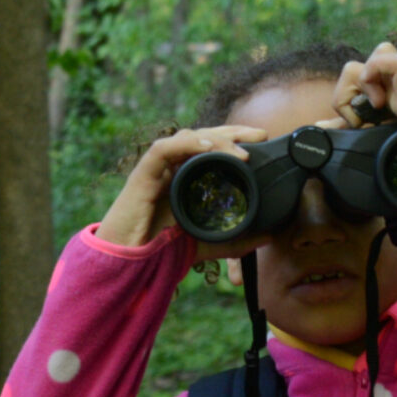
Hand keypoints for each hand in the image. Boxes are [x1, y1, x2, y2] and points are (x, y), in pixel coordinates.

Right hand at [96, 125, 267, 256]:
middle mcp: (171, 168)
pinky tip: (208, 147)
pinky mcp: (143, 174)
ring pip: (187, 138)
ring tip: (241, 151)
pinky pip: (164, 148)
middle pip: (203, 137)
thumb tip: (268, 236)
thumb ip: (235, 241)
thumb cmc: (159, 251)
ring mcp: (157, 169)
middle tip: (260, 135)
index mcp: (184, 178)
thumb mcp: (206, 243)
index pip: (211, 149)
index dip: (235, 141)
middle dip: (232, 132)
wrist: (128, 264)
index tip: (262, 140)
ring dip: (216, 139)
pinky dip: (186, 143)